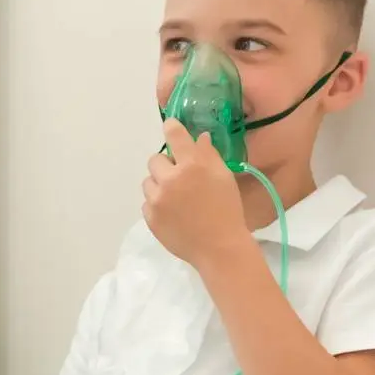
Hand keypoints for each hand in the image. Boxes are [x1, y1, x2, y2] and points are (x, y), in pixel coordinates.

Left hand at [142, 119, 251, 269]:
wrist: (219, 247)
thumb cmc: (227, 210)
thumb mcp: (224, 176)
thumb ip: (208, 154)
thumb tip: (197, 138)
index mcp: (192, 166)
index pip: (174, 135)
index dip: (172, 127)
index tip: (171, 127)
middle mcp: (170, 180)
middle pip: (155, 160)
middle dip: (166, 165)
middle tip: (180, 177)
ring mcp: (156, 200)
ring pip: (148, 182)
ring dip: (159, 185)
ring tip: (177, 198)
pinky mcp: (150, 218)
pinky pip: (147, 202)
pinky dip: (157, 204)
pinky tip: (174, 213)